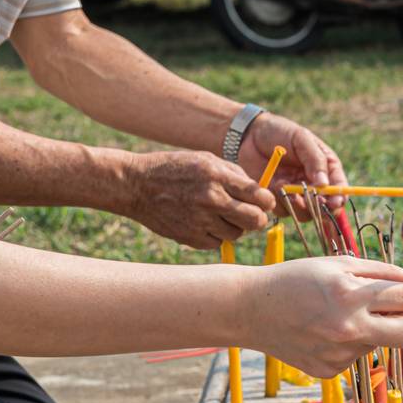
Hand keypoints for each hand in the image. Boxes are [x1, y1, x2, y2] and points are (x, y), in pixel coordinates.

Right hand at [126, 150, 278, 248]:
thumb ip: (234, 174)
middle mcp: (211, 199)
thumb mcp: (205, 159)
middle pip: (254, 220)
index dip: (267, 202)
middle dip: (257, 219)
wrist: (136, 185)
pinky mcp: (190, 238)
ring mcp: (200, 221)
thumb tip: (260, 191)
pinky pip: (217, 243)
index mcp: (217, 176)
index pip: (259, 196)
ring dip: (234, 227)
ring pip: (236, 235)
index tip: (265, 203)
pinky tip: (204, 223)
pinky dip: (215, 236)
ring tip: (220, 215)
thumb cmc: (173, 169)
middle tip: (252, 216)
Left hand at [239, 113, 347, 218]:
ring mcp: (297, 195)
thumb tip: (325, 184)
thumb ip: (315, 160)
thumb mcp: (301, 139)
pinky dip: (280, 202)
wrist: (249, 135)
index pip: (339, 189)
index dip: (338, 198)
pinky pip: (284, 211)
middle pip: (325, 208)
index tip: (334, 203)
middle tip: (311, 200)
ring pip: (305, 214)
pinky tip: (273, 184)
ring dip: (298, 205)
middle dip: (319, 207)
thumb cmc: (279, 132)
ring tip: (285, 186)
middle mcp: (314, 185)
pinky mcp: (279, 200)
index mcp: (326, 169)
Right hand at [242, 257, 402, 377]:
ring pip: (378, 342)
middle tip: (396, 308)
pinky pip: (357, 355)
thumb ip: (381, 273)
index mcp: (350, 295)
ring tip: (336, 315)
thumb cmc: (296, 280)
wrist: (251, 310)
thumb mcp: (338, 264)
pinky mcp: (330, 371)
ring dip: (370, 328)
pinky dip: (350, 342)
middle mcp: (347, 328)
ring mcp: (339, 354)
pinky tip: (324, 331)